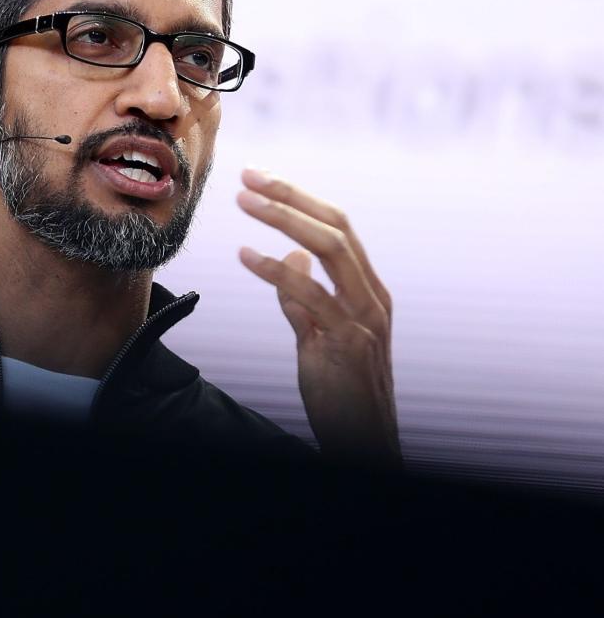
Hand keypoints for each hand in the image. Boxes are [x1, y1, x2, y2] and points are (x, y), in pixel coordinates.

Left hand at [236, 168, 400, 465]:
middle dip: (291, 197)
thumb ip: (303, 298)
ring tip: (244, 202)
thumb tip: (289, 255)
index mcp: (368, 290)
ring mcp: (364, 318)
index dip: (300, 200)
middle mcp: (372, 296)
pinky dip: (277, 271)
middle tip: (249, 177)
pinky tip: (246, 256)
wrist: (363, 440)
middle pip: (336, 228)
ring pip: (329, 251)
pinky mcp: (348, 343)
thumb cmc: (341, 389)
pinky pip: (311, 296)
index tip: (261, 180)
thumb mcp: (319, 336)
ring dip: (283, 220)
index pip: (338, 229)